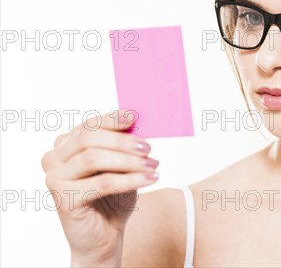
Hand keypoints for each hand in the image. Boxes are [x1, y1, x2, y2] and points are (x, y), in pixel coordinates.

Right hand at [41, 110, 159, 263]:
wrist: (104, 236)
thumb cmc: (112, 198)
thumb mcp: (121, 165)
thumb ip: (123, 146)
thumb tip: (139, 124)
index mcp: (65, 146)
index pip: (88, 125)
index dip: (111, 119)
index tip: (134, 117)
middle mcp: (54, 159)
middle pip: (89, 139)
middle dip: (123, 141)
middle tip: (148, 148)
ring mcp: (55, 178)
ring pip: (94, 159)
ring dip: (129, 160)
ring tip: (152, 165)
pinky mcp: (63, 198)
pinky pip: (102, 182)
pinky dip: (130, 179)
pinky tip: (150, 179)